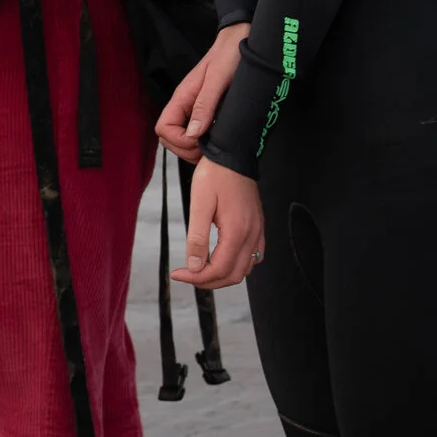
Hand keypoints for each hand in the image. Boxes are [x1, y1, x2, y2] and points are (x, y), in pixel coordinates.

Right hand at [156, 23, 250, 162]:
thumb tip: (193, 134)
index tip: (200, 141)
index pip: (163, 128)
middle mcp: (184, 105)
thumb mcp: (218, 81)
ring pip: (181, 137)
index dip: (179, 140)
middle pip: (168, 136)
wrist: (240, 39)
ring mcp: (193, 108)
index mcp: (182, 97)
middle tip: (208, 149)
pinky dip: (203, 141)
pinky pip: (195, 131)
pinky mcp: (205, 110)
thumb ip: (205, 106)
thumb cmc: (229, 56)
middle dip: (185, 148)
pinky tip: (218, 138)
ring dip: (193, 147)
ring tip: (214, 145)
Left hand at [173, 157, 265, 289]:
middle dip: (208, 281)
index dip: (196, 278)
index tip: (178, 274)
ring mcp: (257, 232)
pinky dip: (237, 265)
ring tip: (200, 269)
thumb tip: (194, 266)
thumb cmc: (215, 175)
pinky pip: (253, 256)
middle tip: (186, 275)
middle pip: (233, 275)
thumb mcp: (199, 204)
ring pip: (244, 269)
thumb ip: (197, 238)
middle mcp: (252, 235)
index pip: (218, 270)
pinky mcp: (258, 226)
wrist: (233, 154)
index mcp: (237, 231)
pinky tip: (221, 259)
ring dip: (222, 275)